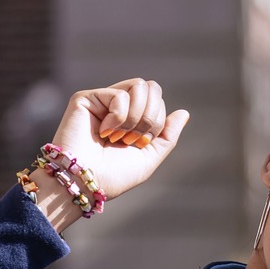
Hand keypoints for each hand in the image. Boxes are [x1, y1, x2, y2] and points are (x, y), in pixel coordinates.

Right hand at [47, 79, 188, 202]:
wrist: (86, 182)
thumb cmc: (114, 176)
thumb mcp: (150, 156)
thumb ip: (168, 135)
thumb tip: (184, 112)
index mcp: (132, 118)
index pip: (158, 101)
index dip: (157, 123)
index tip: (139, 144)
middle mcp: (117, 106)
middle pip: (152, 88)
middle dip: (150, 118)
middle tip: (132, 139)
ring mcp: (102, 100)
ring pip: (139, 86)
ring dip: (136, 118)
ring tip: (118, 136)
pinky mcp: (86, 98)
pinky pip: (120, 95)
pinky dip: (119, 118)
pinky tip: (104, 132)